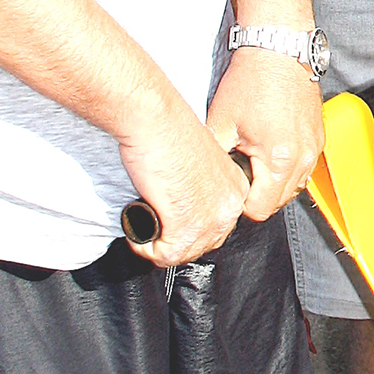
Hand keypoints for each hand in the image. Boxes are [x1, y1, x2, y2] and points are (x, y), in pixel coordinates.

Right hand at [116, 98, 249, 266]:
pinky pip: (166, 255)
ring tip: (143, 235)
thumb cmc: (168, 129)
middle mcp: (230, 206)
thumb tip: (184, 204)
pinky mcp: (186, 225)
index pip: (219, 226)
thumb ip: (199, 186)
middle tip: (154, 230)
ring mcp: (211, 218)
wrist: (154, 118)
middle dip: (176, 242)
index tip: (171, 223)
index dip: (192, 229)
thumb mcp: (196, 161)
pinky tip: (137, 238)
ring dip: (159, 248)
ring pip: (185, 253)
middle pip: (204, 243)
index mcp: (236, 187)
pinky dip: (147, 250)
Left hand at [205, 46, 323, 223]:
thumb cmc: (253, 80)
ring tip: (257, 156)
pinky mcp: (319, 141)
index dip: (241, 201)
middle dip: (259, 192)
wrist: (278, 51)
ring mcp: (314, 151)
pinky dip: (287, 167)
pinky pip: (303, 170)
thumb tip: (214, 181)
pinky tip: (271, 147)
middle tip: (242, 167)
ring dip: (274, 181)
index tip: (233, 184)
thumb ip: (218, 160)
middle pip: (278, 203)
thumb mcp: (221, 123)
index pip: (260, 208)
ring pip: (293, 189)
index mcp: (278, 160)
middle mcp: (303, 159)